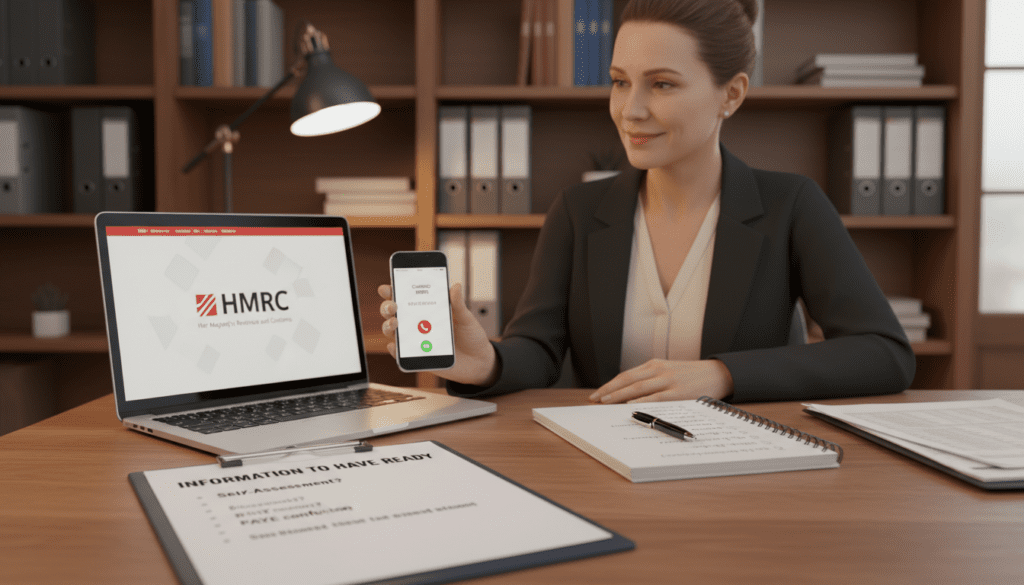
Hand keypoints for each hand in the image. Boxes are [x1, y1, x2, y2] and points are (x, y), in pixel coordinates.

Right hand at [378, 283, 498, 385]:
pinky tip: (395, 346)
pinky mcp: (418, 357)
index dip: (392, 291)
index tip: (387, 288)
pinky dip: (395, 351)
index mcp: (428, 309)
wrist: (479, 361)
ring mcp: (416, 340)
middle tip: (393, 306)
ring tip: (395, 324)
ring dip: (388, 327)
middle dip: (387, 307)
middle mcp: (418, 323)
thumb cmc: (471, 336)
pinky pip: (401, 355)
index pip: (405, 296)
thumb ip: (458, 304)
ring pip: (393, 332)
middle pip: (393, 313)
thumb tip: (455, 286)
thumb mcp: (466, 318)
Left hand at [588, 359, 732, 403]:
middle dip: (608, 390)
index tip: (597, 394)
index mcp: (655, 365)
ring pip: (637, 388)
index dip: (610, 384)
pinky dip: (640, 402)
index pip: (626, 375)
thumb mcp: (669, 371)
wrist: (718, 373)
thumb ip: (651, 379)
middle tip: (594, 399)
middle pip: (627, 380)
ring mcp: (667, 380)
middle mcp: (658, 370)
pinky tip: (629, 407)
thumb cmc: (691, 376)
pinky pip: (654, 398)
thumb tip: (630, 394)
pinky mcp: (677, 392)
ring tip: (605, 403)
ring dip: (619, 396)